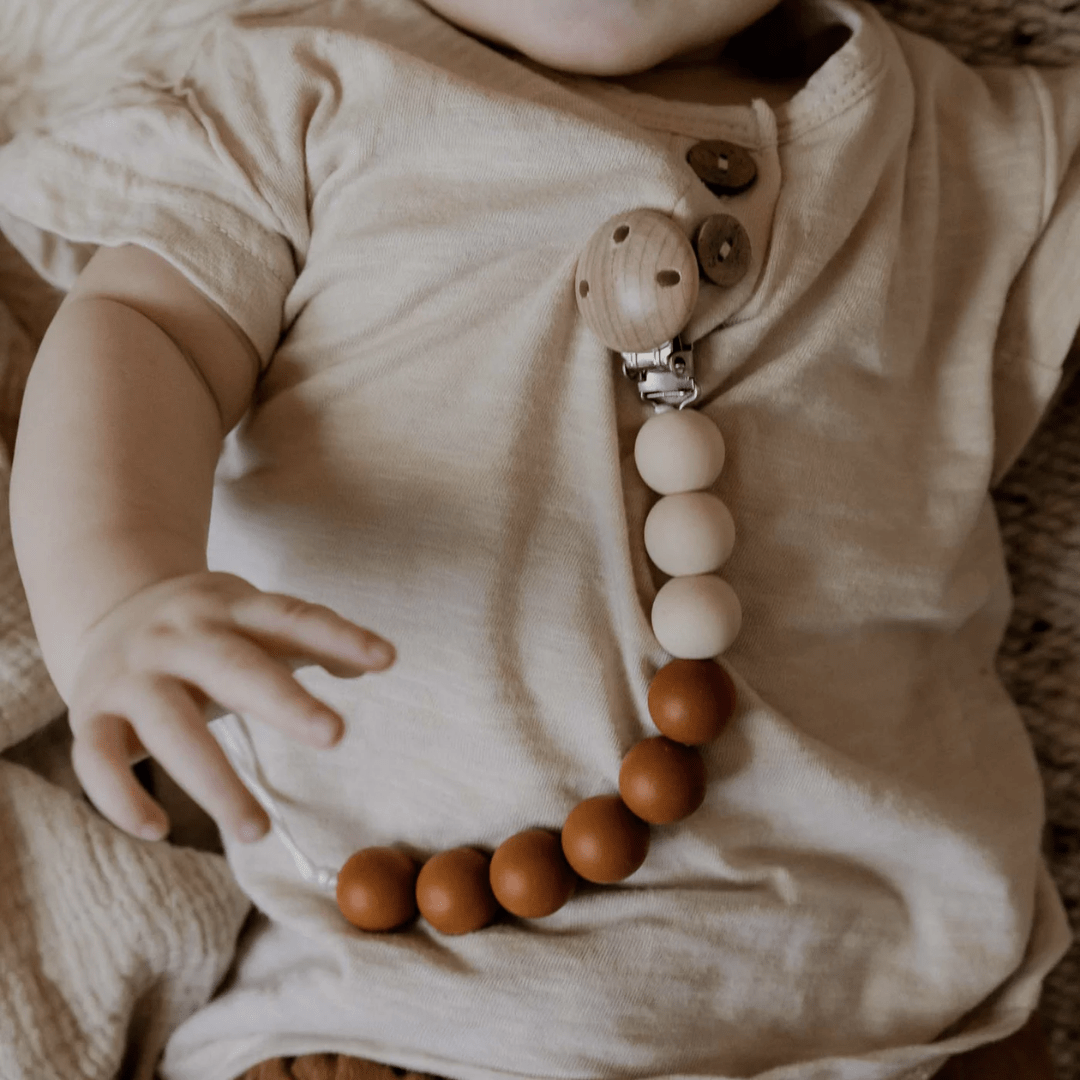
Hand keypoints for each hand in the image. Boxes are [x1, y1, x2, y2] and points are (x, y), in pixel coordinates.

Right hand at [65, 571, 394, 844]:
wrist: (106, 605)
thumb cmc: (205, 626)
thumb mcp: (255, 617)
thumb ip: (312, 638)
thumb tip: (376, 661)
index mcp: (229, 606)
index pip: (291, 617)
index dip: (339, 636)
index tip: (386, 659)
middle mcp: (180, 636)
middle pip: (234, 667)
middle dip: (284, 702)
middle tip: (336, 735)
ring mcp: (133, 675)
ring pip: (170, 727)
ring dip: (213, 781)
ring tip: (259, 831)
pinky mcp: (92, 713)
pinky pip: (96, 758)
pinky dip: (121, 796)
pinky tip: (157, 831)